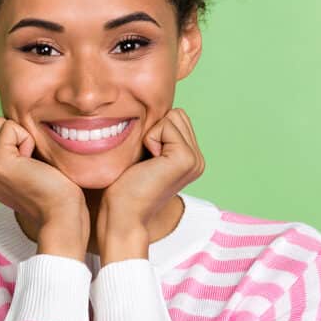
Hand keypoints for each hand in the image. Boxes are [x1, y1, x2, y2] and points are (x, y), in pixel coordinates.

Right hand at [0, 117, 88, 258]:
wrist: (63, 216)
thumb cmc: (58, 192)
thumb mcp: (31, 168)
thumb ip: (19, 150)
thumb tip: (21, 125)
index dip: (23, 142)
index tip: (33, 169)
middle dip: (21, 137)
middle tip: (34, 166)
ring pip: (2, 124)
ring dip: (25, 139)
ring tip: (34, 166)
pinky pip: (10, 127)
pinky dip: (28, 140)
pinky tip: (34, 165)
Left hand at [97, 108, 204, 259]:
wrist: (122, 215)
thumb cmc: (124, 186)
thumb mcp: (145, 153)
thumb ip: (157, 134)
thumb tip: (153, 105)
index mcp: (191, 157)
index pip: (176, 117)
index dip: (154, 129)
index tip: (145, 157)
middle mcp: (198, 159)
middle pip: (177, 114)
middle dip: (155, 129)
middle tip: (145, 159)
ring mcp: (195, 160)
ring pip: (173, 116)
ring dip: (152, 134)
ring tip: (147, 161)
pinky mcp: (186, 159)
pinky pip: (165, 126)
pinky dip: (150, 139)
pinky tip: (148, 162)